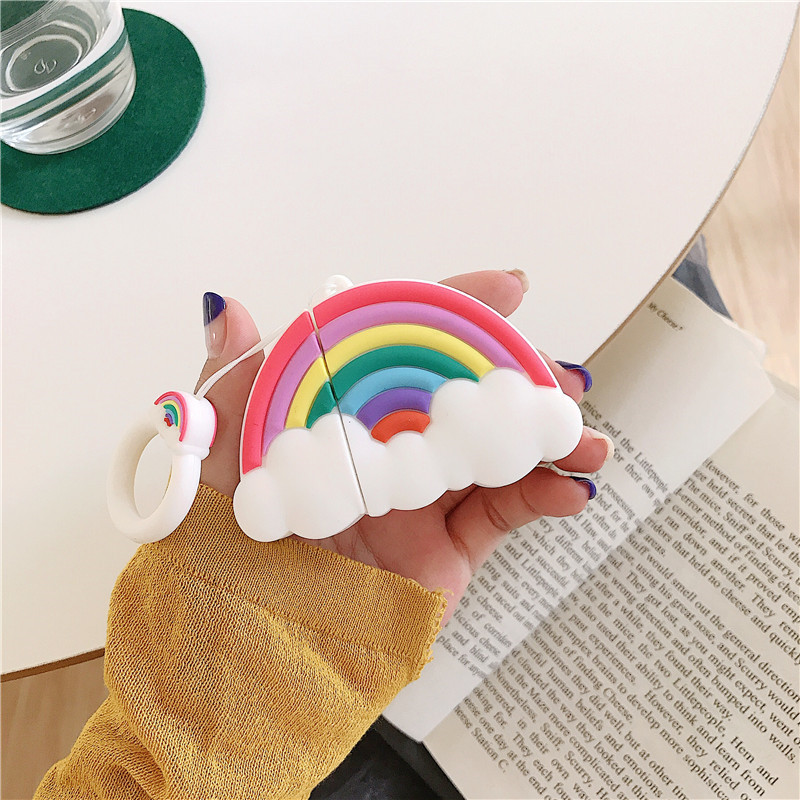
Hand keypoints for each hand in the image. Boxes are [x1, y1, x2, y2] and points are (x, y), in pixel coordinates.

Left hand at [196, 271, 609, 622]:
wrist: (251, 632)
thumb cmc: (224, 533)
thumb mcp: (217, 447)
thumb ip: (228, 378)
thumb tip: (226, 309)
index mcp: (350, 406)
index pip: (410, 342)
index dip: (459, 310)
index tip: (509, 289)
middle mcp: (393, 442)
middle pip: (468, 392)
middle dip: (523, 378)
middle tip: (560, 377)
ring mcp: (425, 492)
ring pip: (499, 450)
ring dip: (550, 439)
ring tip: (586, 440)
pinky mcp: (448, 545)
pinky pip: (505, 514)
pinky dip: (544, 497)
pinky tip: (571, 491)